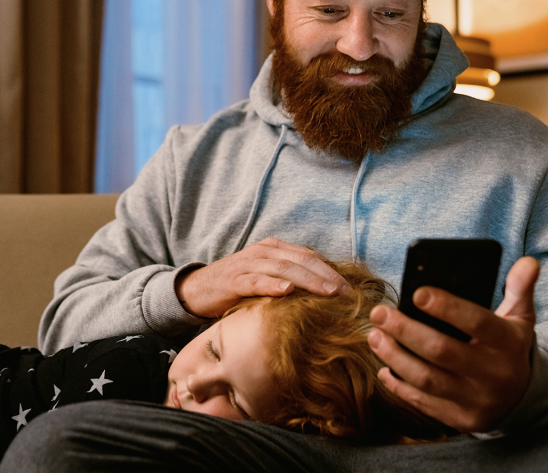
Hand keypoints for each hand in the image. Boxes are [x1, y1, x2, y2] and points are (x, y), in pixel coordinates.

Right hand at [174, 238, 351, 318]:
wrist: (197, 290)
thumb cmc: (237, 288)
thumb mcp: (266, 280)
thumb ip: (290, 282)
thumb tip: (323, 297)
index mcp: (274, 249)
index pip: (309, 256)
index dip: (331, 270)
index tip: (350, 288)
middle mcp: (263, 252)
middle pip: (301, 260)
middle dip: (326, 275)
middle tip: (346, 292)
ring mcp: (248, 264)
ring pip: (284, 268)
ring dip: (308, 280)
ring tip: (327, 292)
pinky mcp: (233, 280)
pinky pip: (255, 281)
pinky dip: (272, 285)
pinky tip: (287, 290)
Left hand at [367, 256, 539, 431]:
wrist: (524, 399)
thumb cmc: (510, 348)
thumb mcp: (520, 318)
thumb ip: (519, 288)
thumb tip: (527, 261)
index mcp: (507, 343)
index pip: (476, 322)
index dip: (446, 307)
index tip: (416, 293)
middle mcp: (493, 373)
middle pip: (441, 350)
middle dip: (405, 330)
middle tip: (378, 313)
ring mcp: (476, 400)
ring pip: (427, 379)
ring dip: (395, 357)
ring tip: (374, 336)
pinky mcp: (461, 419)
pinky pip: (424, 403)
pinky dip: (400, 386)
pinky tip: (384, 368)